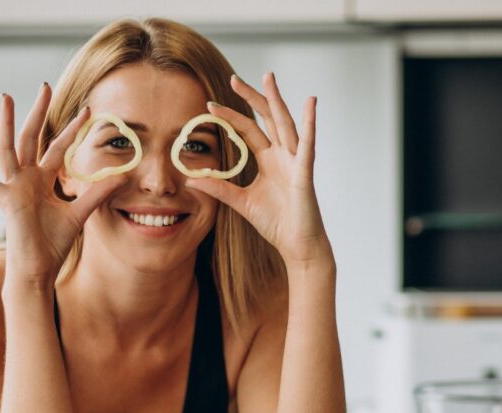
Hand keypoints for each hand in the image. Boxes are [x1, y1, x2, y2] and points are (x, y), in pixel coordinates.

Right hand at [0, 84, 118, 285]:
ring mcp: (13, 187)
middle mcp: (26, 179)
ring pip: (9, 148)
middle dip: (39, 113)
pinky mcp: (6, 200)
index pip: (57, 147)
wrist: (38, 267)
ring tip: (6, 97)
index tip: (87, 110)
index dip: (71, 130)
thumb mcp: (80, 214)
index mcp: (43, 180)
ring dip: (8, 123)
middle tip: (45, 86)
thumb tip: (123, 177)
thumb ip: (97, 194)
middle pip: (32, 138)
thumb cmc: (53, 243)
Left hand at [187, 73, 331, 265]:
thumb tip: (191, 178)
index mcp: (269, 161)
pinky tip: (310, 103)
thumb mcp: (241, 202)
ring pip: (284, 123)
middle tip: (234, 79)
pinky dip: (310, 122)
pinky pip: (307, 144)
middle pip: (266, 118)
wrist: (296, 245)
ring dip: (276, 100)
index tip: (210, 106)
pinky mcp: (305, 171)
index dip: (231, 117)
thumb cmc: (276, 223)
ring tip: (268, 78)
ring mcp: (295, 161)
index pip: (248, 130)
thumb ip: (219, 187)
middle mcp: (283, 155)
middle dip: (252, 98)